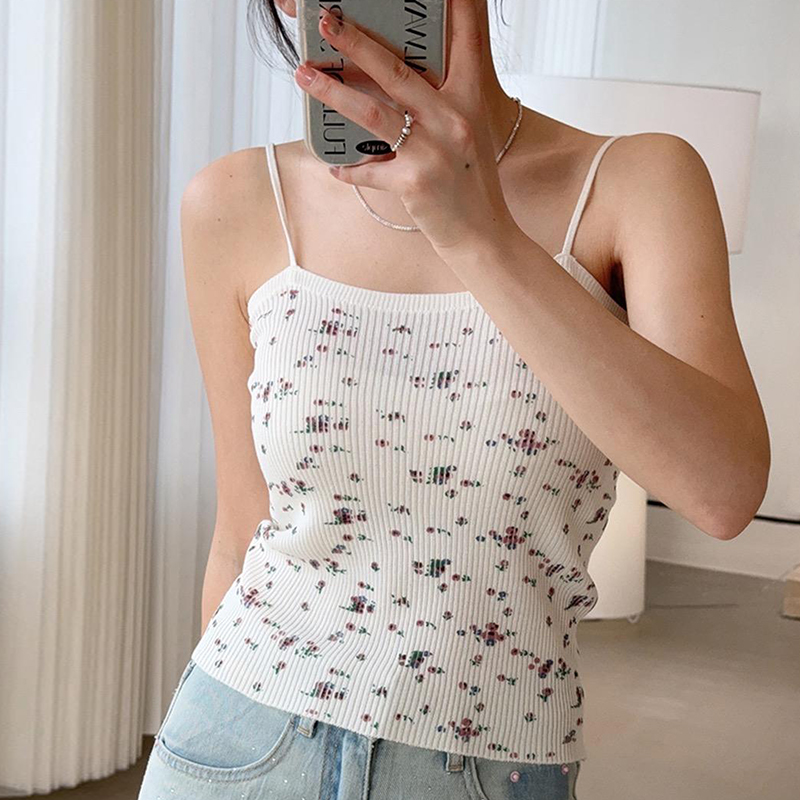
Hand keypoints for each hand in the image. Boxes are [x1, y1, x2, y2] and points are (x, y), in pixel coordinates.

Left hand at [294, 0, 518, 255]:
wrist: (483, 236)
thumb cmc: (472, 184)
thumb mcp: (468, 133)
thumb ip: (441, 104)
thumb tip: (396, 82)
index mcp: (470, 100)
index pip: (465, 38)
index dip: (453, 4)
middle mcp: (454, 119)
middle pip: (397, 70)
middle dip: (356, 42)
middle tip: (326, 21)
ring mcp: (433, 151)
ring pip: (372, 112)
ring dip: (332, 93)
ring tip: (304, 76)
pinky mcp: (414, 183)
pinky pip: (368, 170)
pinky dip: (349, 170)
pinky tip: (336, 167)